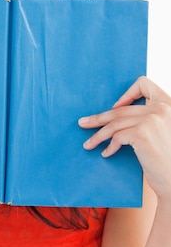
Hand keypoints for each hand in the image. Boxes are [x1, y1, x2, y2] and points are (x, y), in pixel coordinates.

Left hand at [78, 76, 170, 200]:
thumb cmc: (168, 161)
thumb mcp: (163, 132)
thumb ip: (150, 119)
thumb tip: (116, 115)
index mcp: (169, 105)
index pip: (145, 84)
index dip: (128, 93)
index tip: (115, 106)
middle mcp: (162, 109)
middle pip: (122, 109)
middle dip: (99, 118)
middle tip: (83, 123)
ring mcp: (152, 120)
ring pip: (115, 123)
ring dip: (98, 134)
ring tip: (88, 143)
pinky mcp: (142, 133)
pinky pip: (117, 137)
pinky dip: (109, 146)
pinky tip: (106, 153)